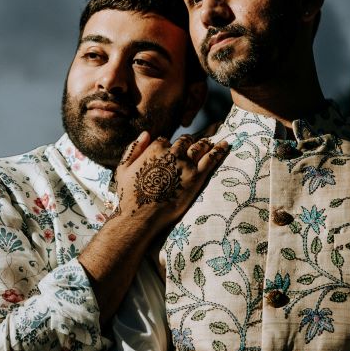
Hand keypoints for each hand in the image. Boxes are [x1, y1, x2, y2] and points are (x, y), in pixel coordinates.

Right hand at [113, 131, 228, 235]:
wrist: (141, 216)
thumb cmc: (129, 196)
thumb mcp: (123, 169)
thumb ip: (134, 149)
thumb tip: (146, 133)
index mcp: (155, 149)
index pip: (166, 140)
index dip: (170, 146)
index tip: (174, 150)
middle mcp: (172, 153)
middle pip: (186, 141)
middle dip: (191, 141)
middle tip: (198, 142)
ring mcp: (186, 165)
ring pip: (200, 147)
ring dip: (206, 143)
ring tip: (213, 141)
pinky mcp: (197, 177)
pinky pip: (212, 158)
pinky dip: (220, 149)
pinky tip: (226, 144)